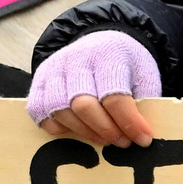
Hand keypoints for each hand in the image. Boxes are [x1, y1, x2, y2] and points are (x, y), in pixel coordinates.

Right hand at [27, 31, 160, 147]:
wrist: (101, 42)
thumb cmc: (124, 64)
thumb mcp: (144, 75)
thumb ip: (144, 103)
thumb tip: (141, 137)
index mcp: (108, 54)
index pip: (114, 96)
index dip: (129, 123)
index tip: (143, 139)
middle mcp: (76, 59)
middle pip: (83, 105)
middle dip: (105, 130)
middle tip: (121, 142)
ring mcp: (53, 69)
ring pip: (60, 110)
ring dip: (83, 132)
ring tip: (103, 139)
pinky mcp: (38, 80)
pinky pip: (38, 110)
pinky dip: (56, 126)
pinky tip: (77, 130)